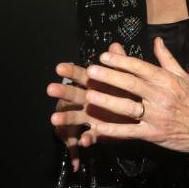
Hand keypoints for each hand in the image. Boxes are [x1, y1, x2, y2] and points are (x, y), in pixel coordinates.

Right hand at [47, 43, 129, 169]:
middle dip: (62, 91)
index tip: (59, 67)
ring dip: (64, 118)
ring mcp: (89, 116)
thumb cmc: (126, 92)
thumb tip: (116, 46)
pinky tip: (83, 142)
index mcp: (94, 84)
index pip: (80, 75)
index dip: (70, 71)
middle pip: (72, 95)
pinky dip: (84, 140)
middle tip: (50, 88)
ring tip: (54, 120)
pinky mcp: (96, 132)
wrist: (138, 115)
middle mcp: (88, 100)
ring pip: (74, 117)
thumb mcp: (125, 77)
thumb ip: (120, 63)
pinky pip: (88, 136)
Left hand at [84, 37, 188, 152]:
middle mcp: (160, 97)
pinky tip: (97, 127)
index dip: (121, 61)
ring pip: (128, 107)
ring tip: (89, 96)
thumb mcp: (183, 76)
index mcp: (166, 80)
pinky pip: (130, 132)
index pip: (140, 67)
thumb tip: (157, 40)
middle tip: (91, 71)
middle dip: (110, 77)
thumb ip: (166, 58)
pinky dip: (113, 130)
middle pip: (131, 84)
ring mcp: (156, 116)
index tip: (104, 56)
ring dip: (107, 102)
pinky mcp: (152, 133)